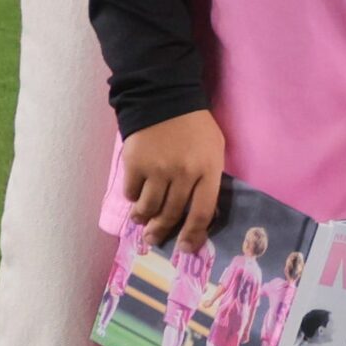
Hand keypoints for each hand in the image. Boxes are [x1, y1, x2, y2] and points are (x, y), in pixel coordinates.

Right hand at [123, 110, 224, 250]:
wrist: (164, 97)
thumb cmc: (194, 126)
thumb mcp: (213, 150)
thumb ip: (208, 179)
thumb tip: (197, 215)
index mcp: (208, 169)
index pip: (202, 212)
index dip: (193, 235)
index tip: (185, 249)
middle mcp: (184, 173)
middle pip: (172, 214)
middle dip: (162, 232)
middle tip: (154, 240)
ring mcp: (158, 169)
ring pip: (148, 209)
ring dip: (144, 219)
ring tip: (141, 221)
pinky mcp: (135, 164)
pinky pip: (132, 192)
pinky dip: (133, 197)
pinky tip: (136, 194)